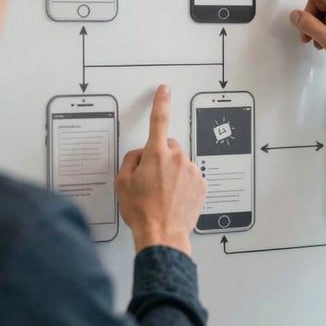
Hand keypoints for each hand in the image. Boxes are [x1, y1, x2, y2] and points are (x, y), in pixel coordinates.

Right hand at [116, 85, 206, 255]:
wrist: (163, 235)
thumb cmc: (142, 212)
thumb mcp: (122, 183)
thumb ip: (131, 160)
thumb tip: (140, 154)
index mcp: (156, 154)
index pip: (159, 120)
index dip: (161, 102)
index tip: (164, 90)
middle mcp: (177, 158)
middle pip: (168, 146)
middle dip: (160, 156)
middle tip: (151, 178)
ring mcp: (192, 171)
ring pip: (180, 162)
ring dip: (172, 172)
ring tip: (163, 194)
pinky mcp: (202, 183)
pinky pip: (190, 176)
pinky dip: (183, 183)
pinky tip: (174, 198)